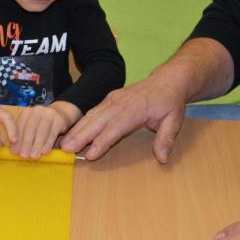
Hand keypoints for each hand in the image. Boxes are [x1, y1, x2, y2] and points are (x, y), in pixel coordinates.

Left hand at [11, 102, 78, 158]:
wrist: (59, 115)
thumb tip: (14, 151)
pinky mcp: (59, 119)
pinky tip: (44, 152)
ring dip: (37, 145)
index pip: (20, 126)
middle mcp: (37, 110)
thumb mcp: (31, 127)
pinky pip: (52, 133)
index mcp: (26, 112)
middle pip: (30, 128)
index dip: (17, 140)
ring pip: (41, 131)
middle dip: (26, 143)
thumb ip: (22, 137)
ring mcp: (48, 113)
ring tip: (34, 156)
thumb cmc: (41, 125)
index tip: (15, 152)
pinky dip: (48, 144)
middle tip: (24, 156)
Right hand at [61, 78, 186, 162]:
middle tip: (66, 149)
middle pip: (98, 120)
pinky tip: (72, 133)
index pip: (116, 127)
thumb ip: (166, 139)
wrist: (167, 81)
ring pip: (92, 115)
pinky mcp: (109, 99)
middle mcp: (121, 102)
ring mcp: (113, 99)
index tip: (90, 154)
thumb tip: (162, 159)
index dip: (102, 141)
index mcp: (136, 108)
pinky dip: (81, 122)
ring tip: (64, 143)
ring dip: (77, 129)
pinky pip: (93, 111)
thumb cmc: (170, 102)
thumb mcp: (174, 120)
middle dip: (81, 135)